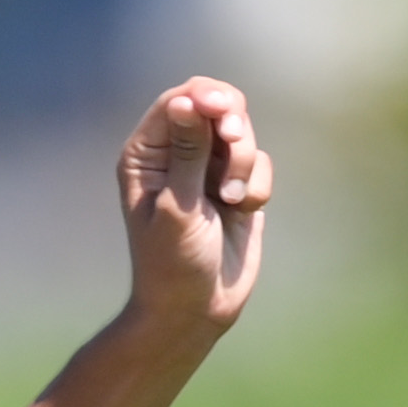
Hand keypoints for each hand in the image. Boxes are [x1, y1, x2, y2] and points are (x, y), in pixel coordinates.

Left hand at [114, 79, 271, 343]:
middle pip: (217, 107)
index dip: (204, 97)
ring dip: (243, 162)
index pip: (179, 101)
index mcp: (148, 155)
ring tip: (230, 198)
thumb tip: (187, 100)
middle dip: (232, 126)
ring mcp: (209, 170)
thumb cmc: (172, 263)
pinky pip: (259, 164)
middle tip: (233, 141)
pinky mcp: (237, 187)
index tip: (222, 111)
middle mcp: (177, 155)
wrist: (196, 309)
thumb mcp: (177, 206)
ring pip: (243, 135)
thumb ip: (188, 152)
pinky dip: (256, 185)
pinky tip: (241, 211)